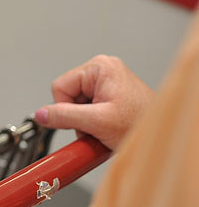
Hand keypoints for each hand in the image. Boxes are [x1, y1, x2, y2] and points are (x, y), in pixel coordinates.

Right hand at [35, 54, 153, 149]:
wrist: (164, 139)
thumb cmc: (142, 124)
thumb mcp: (97, 121)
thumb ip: (65, 116)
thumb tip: (41, 114)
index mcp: (99, 67)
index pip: (61, 86)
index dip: (65, 108)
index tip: (78, 123)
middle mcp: (104, 71)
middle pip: (69, 95)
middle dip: (78, 117)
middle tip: (95, 128)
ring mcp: (109, 83)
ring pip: (78, 105)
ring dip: (86, 122)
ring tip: (105, 130)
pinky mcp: (112, 95)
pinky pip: (89, 109)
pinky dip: (94, 123)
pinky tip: (107, 129)